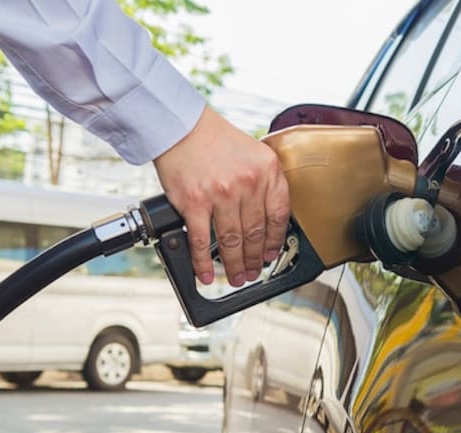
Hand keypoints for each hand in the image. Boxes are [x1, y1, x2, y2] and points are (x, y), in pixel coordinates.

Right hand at [153, 105, 289, 286]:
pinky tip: (207, 274)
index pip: (279, 215)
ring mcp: (222, 194)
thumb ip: (264, 183)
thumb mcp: (255, 154)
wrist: (181, 126)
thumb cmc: (215, 139)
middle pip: (256, 233)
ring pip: (232, 241)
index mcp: (268, 170)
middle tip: (254, 271)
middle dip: (255, 259)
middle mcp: (248, 183)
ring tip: (236, 277)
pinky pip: (201, 241)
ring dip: (235, 265)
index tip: (271, 254)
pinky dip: (204, 263)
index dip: (275, 241)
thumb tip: (267, 220)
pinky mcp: (195, 203)